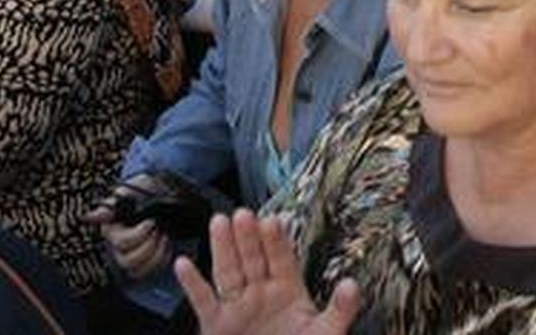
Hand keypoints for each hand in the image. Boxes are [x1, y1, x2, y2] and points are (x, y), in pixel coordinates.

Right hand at [87, 176, 172, 279]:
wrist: (160, 194)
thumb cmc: (143, 191)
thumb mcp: (131, 191)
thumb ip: (113, 204)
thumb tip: (88, 216)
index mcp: (111, 228)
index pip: (121, 242)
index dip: (137, 236)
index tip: (152, 221)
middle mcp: (116, 246)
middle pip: (128, 260)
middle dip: (149, 244)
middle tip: (159, 227)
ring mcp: (128, 256)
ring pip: (137, 269)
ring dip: (156, 252)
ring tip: (163, 234)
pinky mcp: (141, 263)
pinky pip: (149, 272)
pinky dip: (161, 259)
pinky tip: (165, 243)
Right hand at [176, 210, 360, 334]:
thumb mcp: (326, 332)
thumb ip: (340, 309)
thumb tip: (351, 285)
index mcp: (289, 291)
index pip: (282, 260)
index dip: (276, 242)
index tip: (272, 221)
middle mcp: (261, 294)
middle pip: (253, 259)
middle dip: (248, 237)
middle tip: (244, 213)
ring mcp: (238, 308)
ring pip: (228, 272)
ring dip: (223, 248)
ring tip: (220, 222)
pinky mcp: (216, 325)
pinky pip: (203, 300)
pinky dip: (193, 284)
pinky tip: (184, 264)